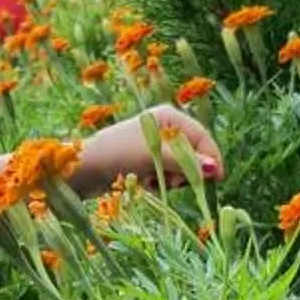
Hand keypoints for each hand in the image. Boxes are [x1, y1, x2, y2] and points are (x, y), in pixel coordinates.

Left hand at [81, 106, 222, 191]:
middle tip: (172, 183)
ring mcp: (155, 142)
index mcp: (169, 116)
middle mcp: (165, 126)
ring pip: (179, 166)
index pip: (202, 137)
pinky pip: (165, 172)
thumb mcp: (154, 158)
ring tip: (152, 182)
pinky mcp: (145, 158)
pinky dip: (158, 180)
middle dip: (185, 171)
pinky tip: (144, 183)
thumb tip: (212, 169)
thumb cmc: (118, 155)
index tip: (215, 180)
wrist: (84, 167)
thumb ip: (185, 163)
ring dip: (170, 178)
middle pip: (193, 153)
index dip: (211, 158)